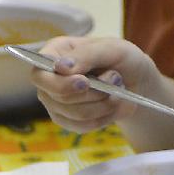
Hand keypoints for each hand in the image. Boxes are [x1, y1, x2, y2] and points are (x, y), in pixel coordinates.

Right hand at [27, 36, 167, 133]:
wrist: (134, 80)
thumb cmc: (120, 58)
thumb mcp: (110, 48)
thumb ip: (86, 55)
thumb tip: (60, 68)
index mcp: (53, 53)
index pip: (39, 74)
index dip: (60, 83)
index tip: (85, 82)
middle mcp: (48, 79)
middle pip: (60, 97)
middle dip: (94, 93)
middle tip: (115, 79)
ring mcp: (54, 101)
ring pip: (75, 114)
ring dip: (104, 104)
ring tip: (118, 90)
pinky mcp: (67, 120)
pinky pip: (83, 126)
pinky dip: (105, 116)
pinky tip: (113, 104)